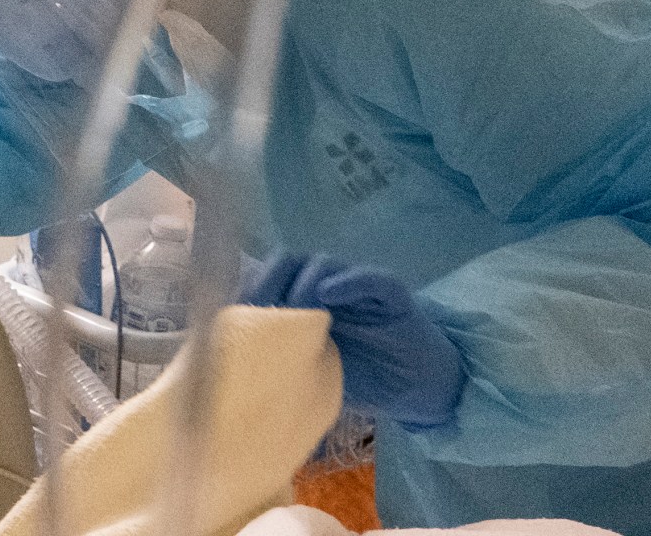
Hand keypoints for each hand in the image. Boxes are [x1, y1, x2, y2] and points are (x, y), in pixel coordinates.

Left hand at [241, 251, 465, 428]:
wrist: (416, 388)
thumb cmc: (359, 377)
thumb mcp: (312, 374)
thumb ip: (284, 362)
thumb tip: (237, 377)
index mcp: (302, 302)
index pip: (268, 280)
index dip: (250, 291)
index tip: (235, 312)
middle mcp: (325, 286)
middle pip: (287, 263)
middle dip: (270, 280)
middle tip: (262, 307)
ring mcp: (357, 287)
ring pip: (323, 264)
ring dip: (304, 282)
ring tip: (293, 307)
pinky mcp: (391, 293)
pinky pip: (369, 279)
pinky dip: (348, 281)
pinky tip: (329, 293)